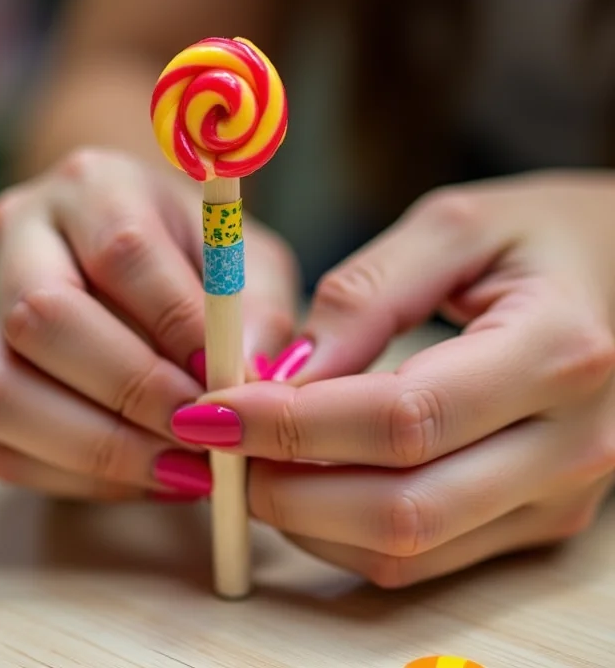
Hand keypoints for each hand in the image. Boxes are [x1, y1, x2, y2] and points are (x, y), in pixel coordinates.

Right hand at [0, 148, 298, 501]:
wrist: (127, 248)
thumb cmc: (194, 254)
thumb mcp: (245, 259)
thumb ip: (258, 309)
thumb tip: (251, 379)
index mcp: (94, 185)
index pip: (123, 252)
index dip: (176, 325)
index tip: (228, 380)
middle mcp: (19, 233)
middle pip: (41, 316)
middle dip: (132, 391)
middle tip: (201, 433)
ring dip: (96, 446)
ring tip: (179, 468)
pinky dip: (76, 475)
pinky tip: (143, 472)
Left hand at [172, 171, 614, 585]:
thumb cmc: (540, 238)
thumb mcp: (454, 227)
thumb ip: (367, 292)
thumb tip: (285, 373)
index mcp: (557, 350)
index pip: (403, 418)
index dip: (292, 424)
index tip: (211, 409)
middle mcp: (572, 443)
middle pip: (402, 507)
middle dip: (287, 487)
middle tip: (218, 445)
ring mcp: (560, 496)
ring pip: (407, 549)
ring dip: (306, 519)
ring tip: (249, 460)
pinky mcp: (538, 520)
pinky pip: (423, 556)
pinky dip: (343, 532)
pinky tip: (305, 483)